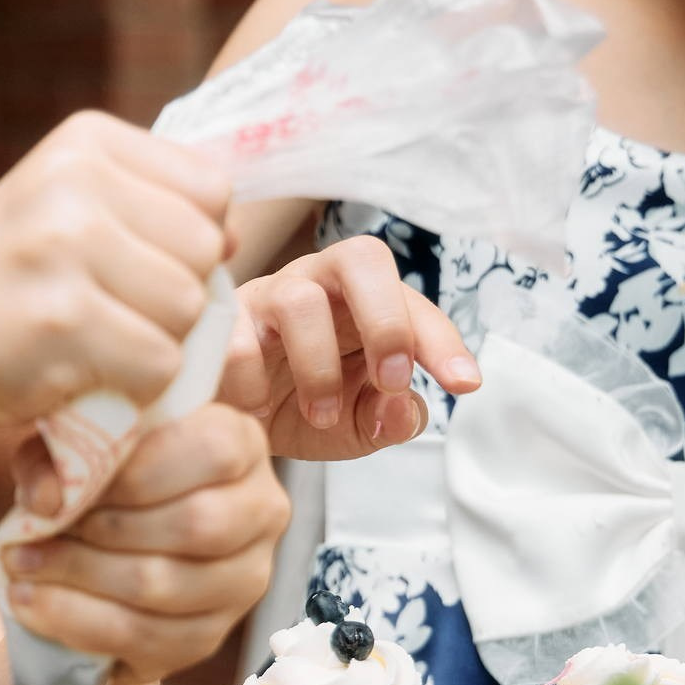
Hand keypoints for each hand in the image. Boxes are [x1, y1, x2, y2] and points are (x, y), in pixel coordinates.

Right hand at [0, 111, 232, 424]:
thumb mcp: (70, 204)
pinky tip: (87, 374)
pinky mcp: (62, 321)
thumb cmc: (11, 275)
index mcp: (85, 139)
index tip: (134, 265)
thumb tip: (233, 233)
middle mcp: (73, 180)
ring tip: (96, 342)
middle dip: (174, 296)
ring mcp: (64, 247)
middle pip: (204, 250)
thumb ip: (152, 205)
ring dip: (156, 343)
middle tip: (110, 313)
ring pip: (187, 308)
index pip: (210, 190)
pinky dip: (136, 386)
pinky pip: (160, 362)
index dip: (190, 242)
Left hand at [0, 402, 287, 682]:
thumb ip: (57, 454)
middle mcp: (261, 510)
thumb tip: (47, 499)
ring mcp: (244, 579)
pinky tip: (32, 605)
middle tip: (29, 535)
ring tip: (20, 568)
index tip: (71, 486)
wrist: (106, 540)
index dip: (137, 473)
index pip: (211, 452)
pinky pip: (150, 638)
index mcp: (240, 442)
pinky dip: (81, 623)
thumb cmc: (101, 475)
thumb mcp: (75, 443)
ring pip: (168, 586)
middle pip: (196, 525)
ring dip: (81, 580)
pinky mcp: (212, 634)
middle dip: (102, 533)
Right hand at [219, 236, 478, 458]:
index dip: (442, 340)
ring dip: (319, 368)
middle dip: (386, 322)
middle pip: (362, 258)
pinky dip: (254, 380)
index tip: (464, 384)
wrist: (225, 425)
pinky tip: (257, 410)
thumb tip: (401, 409)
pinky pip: (238, 338)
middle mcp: (318, 284)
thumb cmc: (296, 411)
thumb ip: (390, 419)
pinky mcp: (220, 321)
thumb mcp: (356, 426)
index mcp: (362, 302)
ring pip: (300, 299)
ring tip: (321, 415)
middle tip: (392, 381)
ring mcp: (266, 295)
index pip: (411, 303)